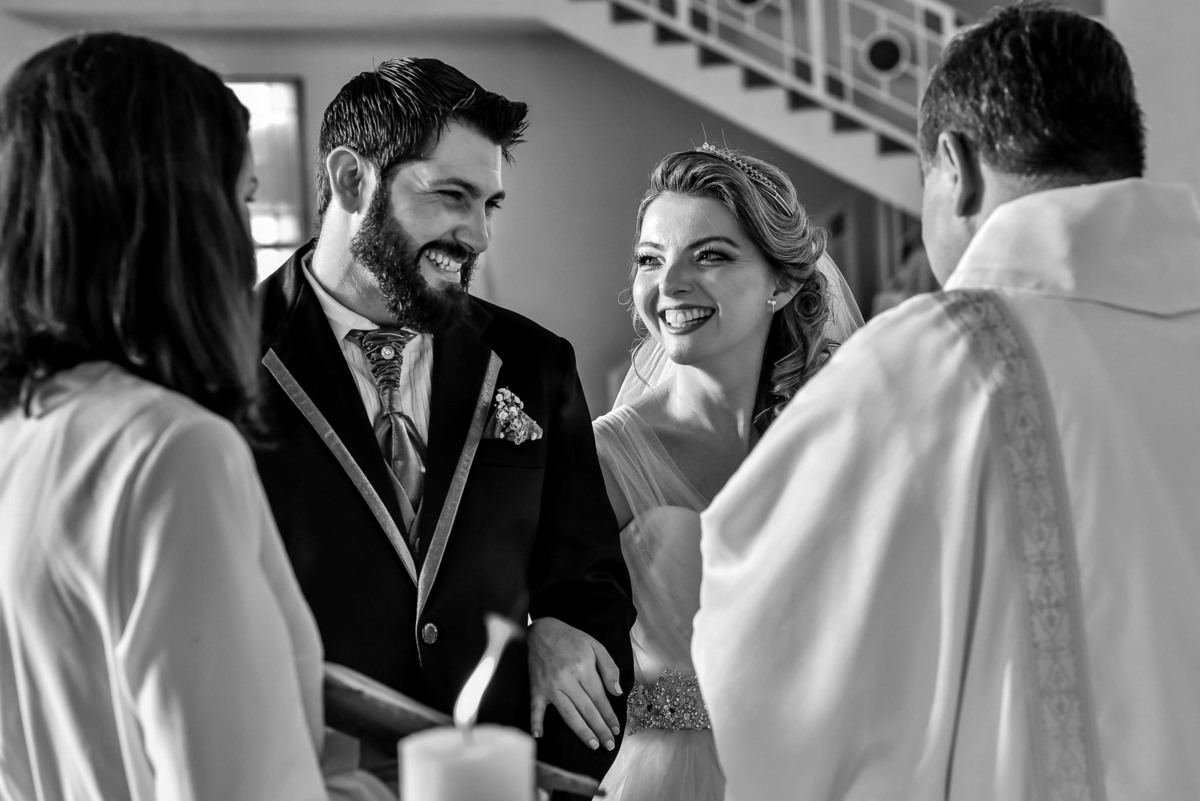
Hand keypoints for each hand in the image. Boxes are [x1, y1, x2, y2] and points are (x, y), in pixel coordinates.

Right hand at [528, 617, 622, 750]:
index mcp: (583, 668)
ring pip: (568, 714)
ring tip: (592, 745)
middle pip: (587, 709)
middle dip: (600, 729)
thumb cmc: (571, 638)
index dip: (609, 715)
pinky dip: (536, 722)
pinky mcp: (536, 688)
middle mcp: (567, 679)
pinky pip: (535, 708)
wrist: (541, 631)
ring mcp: (550, 686)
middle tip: (609, 745)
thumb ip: (609, 668)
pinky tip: (539, 736)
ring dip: (581, 731)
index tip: (616, 729)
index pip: (600, 698)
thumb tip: (616, 693)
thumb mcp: (595, 646)